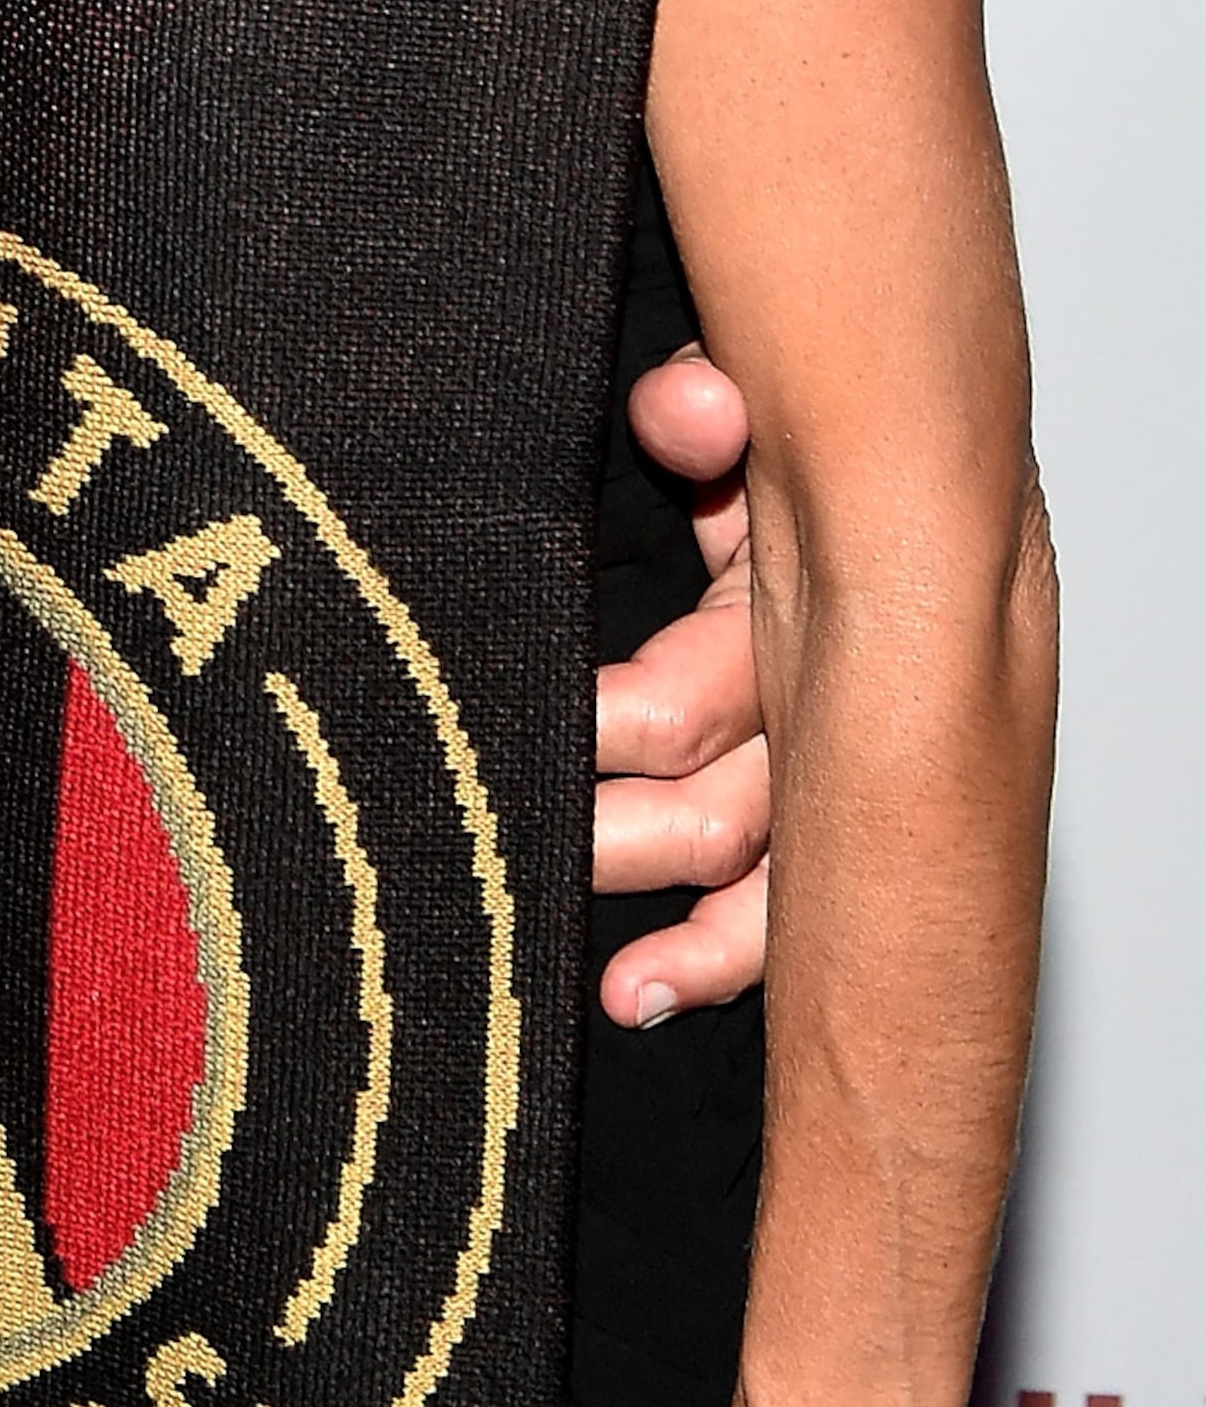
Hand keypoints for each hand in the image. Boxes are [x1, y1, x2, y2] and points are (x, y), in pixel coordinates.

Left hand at [594, 349, 768, 1025]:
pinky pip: (784, 907)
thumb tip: (690, 408)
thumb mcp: (733, 413)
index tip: (538, 743)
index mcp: (806, 600)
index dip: (610, 728)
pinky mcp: (807, 810)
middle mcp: (831, 699)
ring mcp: (825, 763)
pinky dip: (722, 958)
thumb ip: (700, 412)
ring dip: (696, 940)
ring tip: (617, 984)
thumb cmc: (776, 446)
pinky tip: (644, 998)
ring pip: (770, 879)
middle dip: (630, 846)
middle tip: (539, 859)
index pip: (694, 700)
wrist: (868, 467)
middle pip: (734, 815)